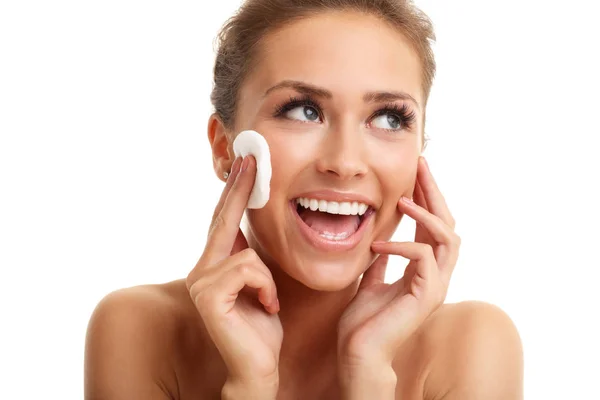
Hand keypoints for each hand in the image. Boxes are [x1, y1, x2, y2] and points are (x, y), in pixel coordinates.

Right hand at [186, 156, 282, 395]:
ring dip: (267, 279)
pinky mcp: (208, 296)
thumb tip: (252, 225)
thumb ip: (250, 257)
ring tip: (268, 302)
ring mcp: (200, 282)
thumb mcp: (261, 283)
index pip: (223, 220)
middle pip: (222, 220)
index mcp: (214, 265)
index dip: (234, 191)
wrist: (258, 367)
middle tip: (250, 158)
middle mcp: (201, 269)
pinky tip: (266, 307)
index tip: (246, 163)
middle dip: (239, 188)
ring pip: (246, 253)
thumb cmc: (262, 328)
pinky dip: (266, 287)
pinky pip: (248, 269)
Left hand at [338, 156, 460, 375]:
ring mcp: (435, 286)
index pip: (432, 225)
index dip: (426, 196)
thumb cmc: (363, 322)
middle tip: (420, 166)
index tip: (414, 171)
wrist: (358, 353)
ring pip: (448, 238)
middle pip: (448, 224)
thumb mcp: (371, 280)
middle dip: (434, 192)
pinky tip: (379, 244)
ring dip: (427, 214)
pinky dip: (402, 245)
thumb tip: (379, 241)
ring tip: (403, 199)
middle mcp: (436, 275)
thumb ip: (382, 261)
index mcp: (423, 270)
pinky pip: (424, 258)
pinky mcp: (426, 296)